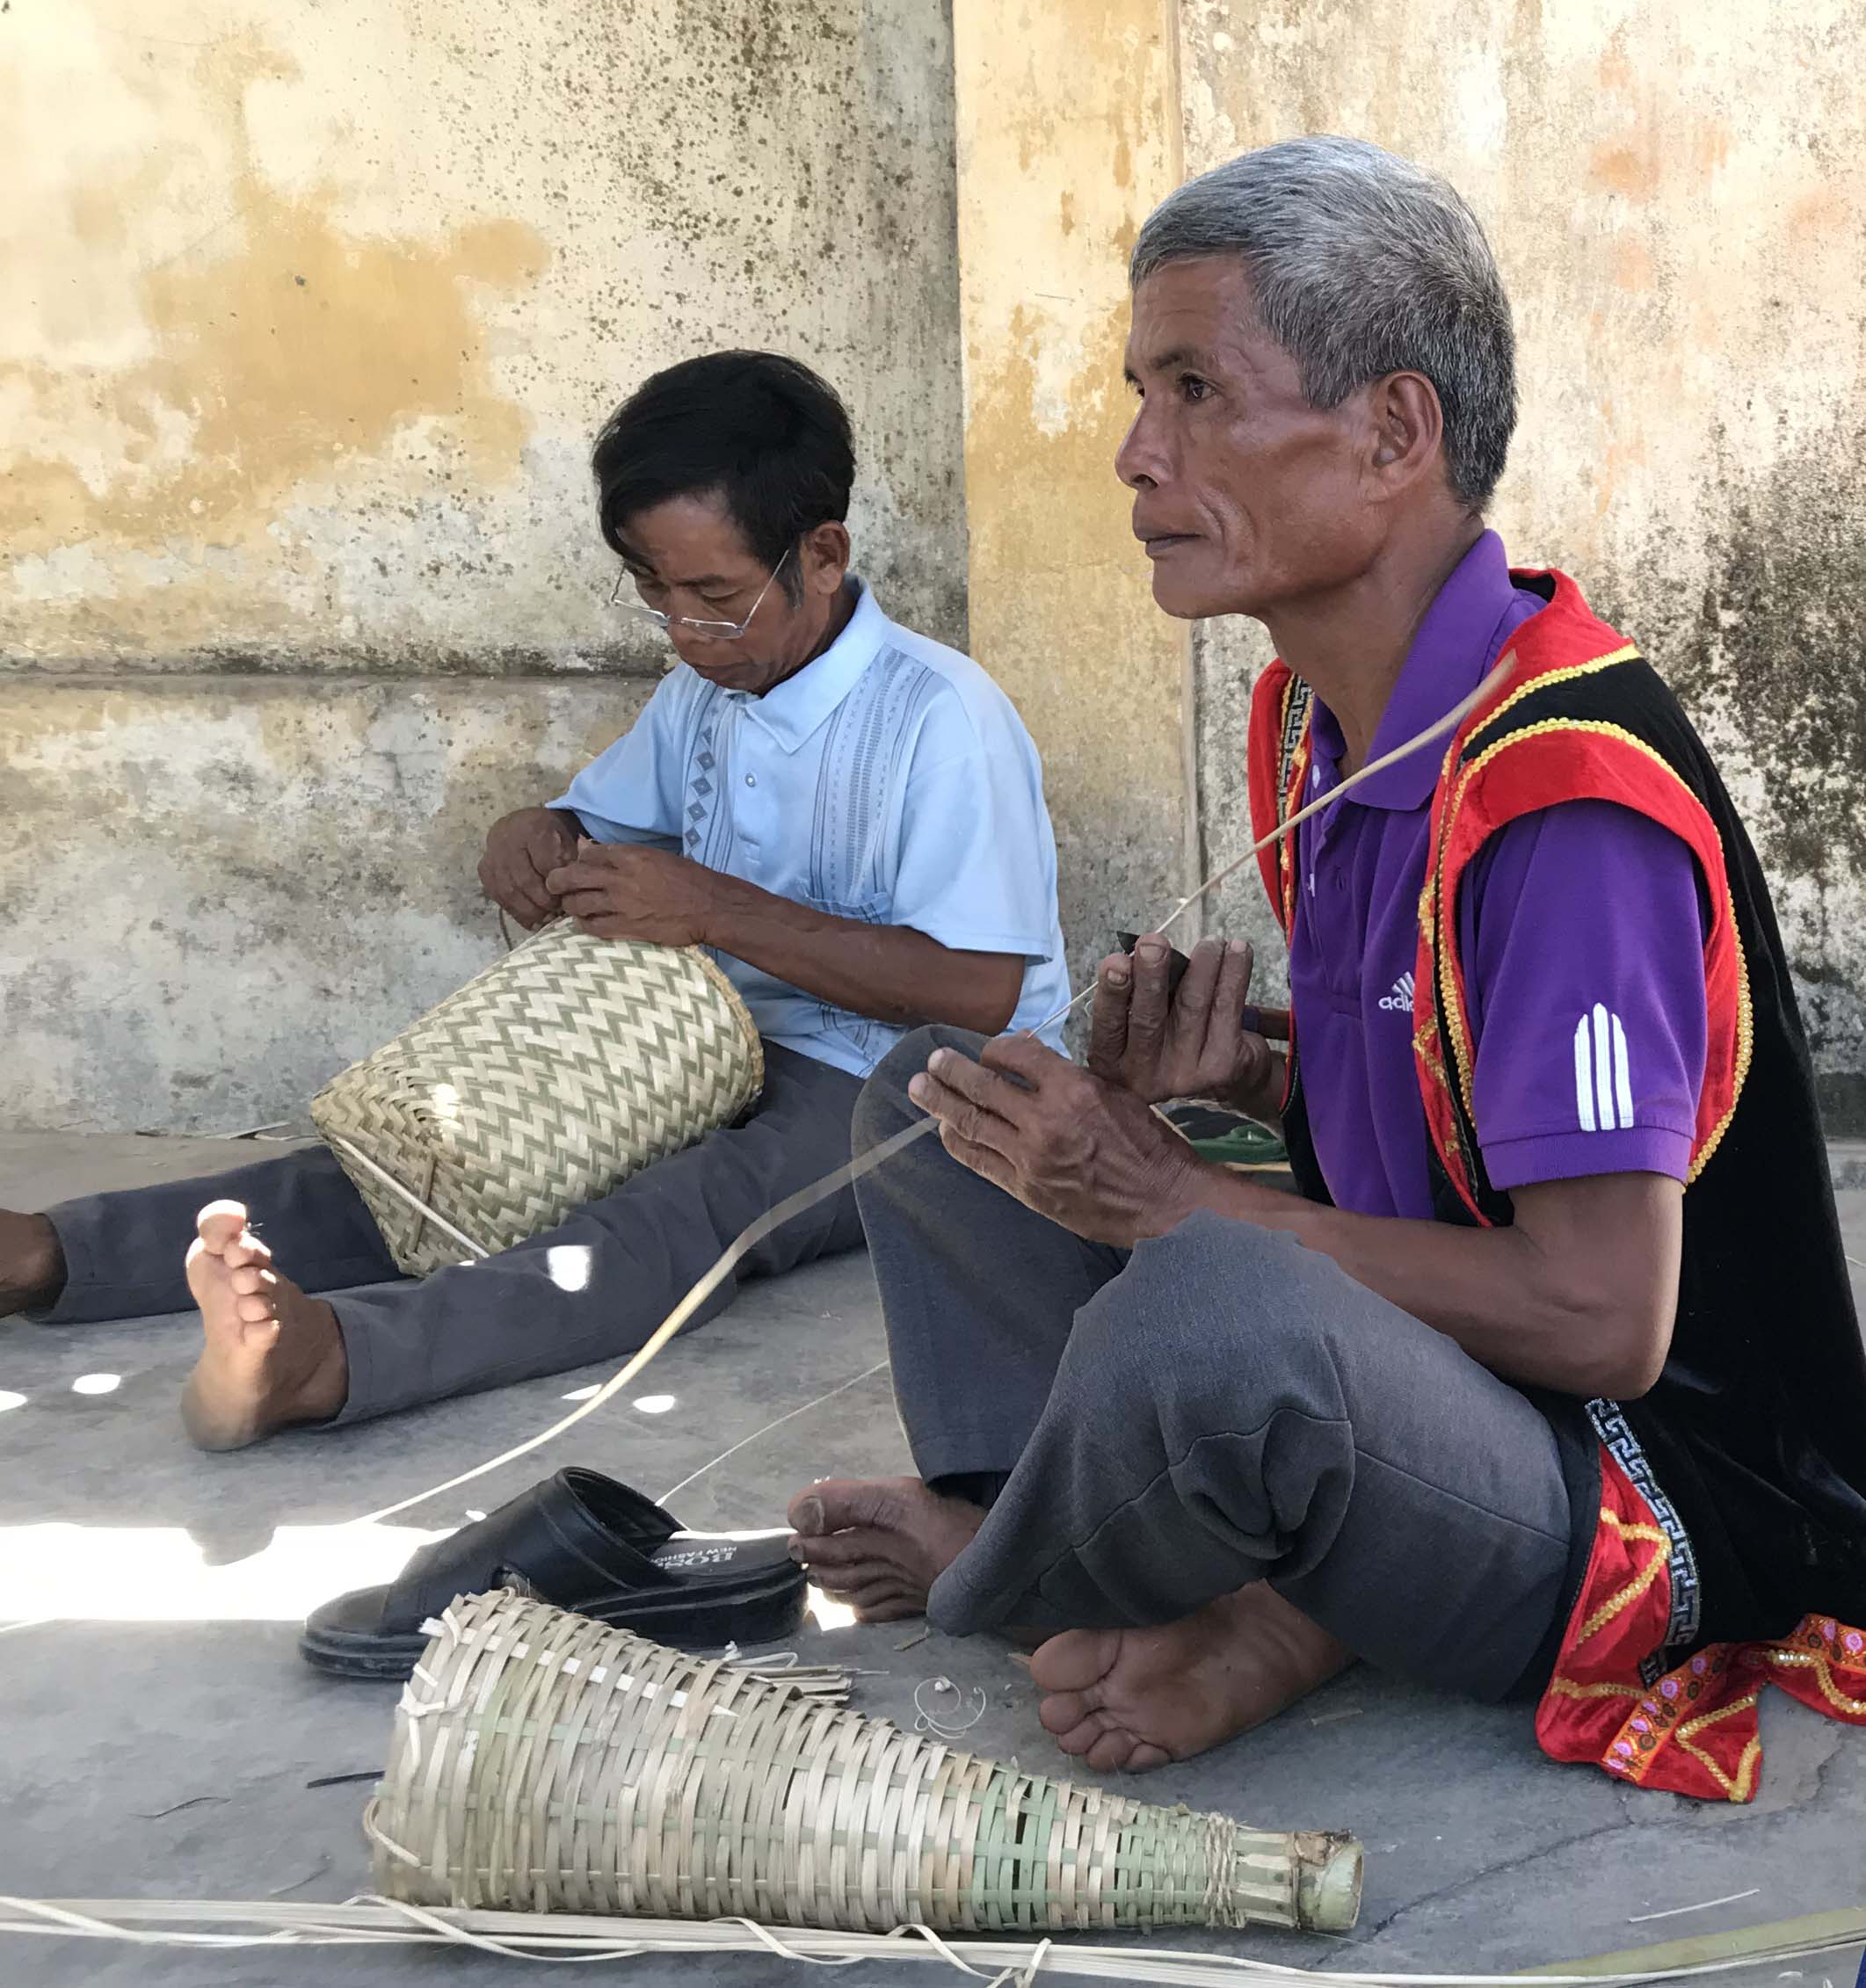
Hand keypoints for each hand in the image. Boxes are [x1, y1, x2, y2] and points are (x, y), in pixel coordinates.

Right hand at [478, 807, 580, 929]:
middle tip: (558, 909)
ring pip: (510, 892)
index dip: (557, 883)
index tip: (567, 892)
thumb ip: (572, 860)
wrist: (520, 826)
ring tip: (547, 917)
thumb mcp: (567, 839)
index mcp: (533, 828)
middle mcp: (508, 841)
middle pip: (525, 880)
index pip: (546, 862)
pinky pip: (500, 897)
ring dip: (530, 910)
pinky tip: (533, 919)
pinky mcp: (484, 871)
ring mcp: (492, 857)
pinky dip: (517, 912)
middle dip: (544, 900)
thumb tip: (571, 888)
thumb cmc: (549, 835)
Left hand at [545, 842, 721, 947]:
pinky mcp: (626, 927)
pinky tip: (586, 923)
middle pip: (571, 876)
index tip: (575, 867)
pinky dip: (584, 924)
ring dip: (570, 905)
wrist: (709, 907)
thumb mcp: (655, 857)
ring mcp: (621, 904)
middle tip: (554, 886)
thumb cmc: (687, 879)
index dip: (577, 861)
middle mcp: (620, 878)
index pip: (587, 854)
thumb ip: (623, 855)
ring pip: (577, 903)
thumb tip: (591, 850)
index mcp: (630, 856)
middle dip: (556, 881)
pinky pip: (592, 927)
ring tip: (572, 906)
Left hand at [907, 1034, 1212, 1246]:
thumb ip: (1065, 1074)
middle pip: (982, 1087)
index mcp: (1073, 1089)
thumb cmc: (1146, 1142)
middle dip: (951, 1070)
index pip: (1014, 1055)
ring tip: (919, 1087)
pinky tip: (945, 1130)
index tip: (987, 1051)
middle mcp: (1046, 1121)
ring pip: (971, 1123)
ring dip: (940, 1103)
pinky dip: (957, 1143)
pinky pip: (979, 1160)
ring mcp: (1032, 1158)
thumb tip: (1024, 1051)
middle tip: (933, 1060)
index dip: (994, 1048)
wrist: (1163, 1202)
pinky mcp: (1026, 1189)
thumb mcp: (1114, 1092)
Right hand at [1088, 934, 1274, 1108]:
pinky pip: (1226, 1008)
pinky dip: (1234, 973)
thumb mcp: (1146, 1026)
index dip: (1112, 994)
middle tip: (1154, 943)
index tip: (1116, 962)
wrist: (1226, 1084)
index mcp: (1116, 1062)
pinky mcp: (1222, 1067)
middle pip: (1147, 1020)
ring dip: (1203, 965)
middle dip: (1151, 975)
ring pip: (1192, 1006)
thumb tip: (1148, 954)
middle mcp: (1145, 1075)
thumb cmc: (1174, 1041)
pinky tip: (1238, 951)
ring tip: (1211, 942)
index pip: (1108, 1026)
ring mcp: (1184, 1075)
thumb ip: (1141, 997)